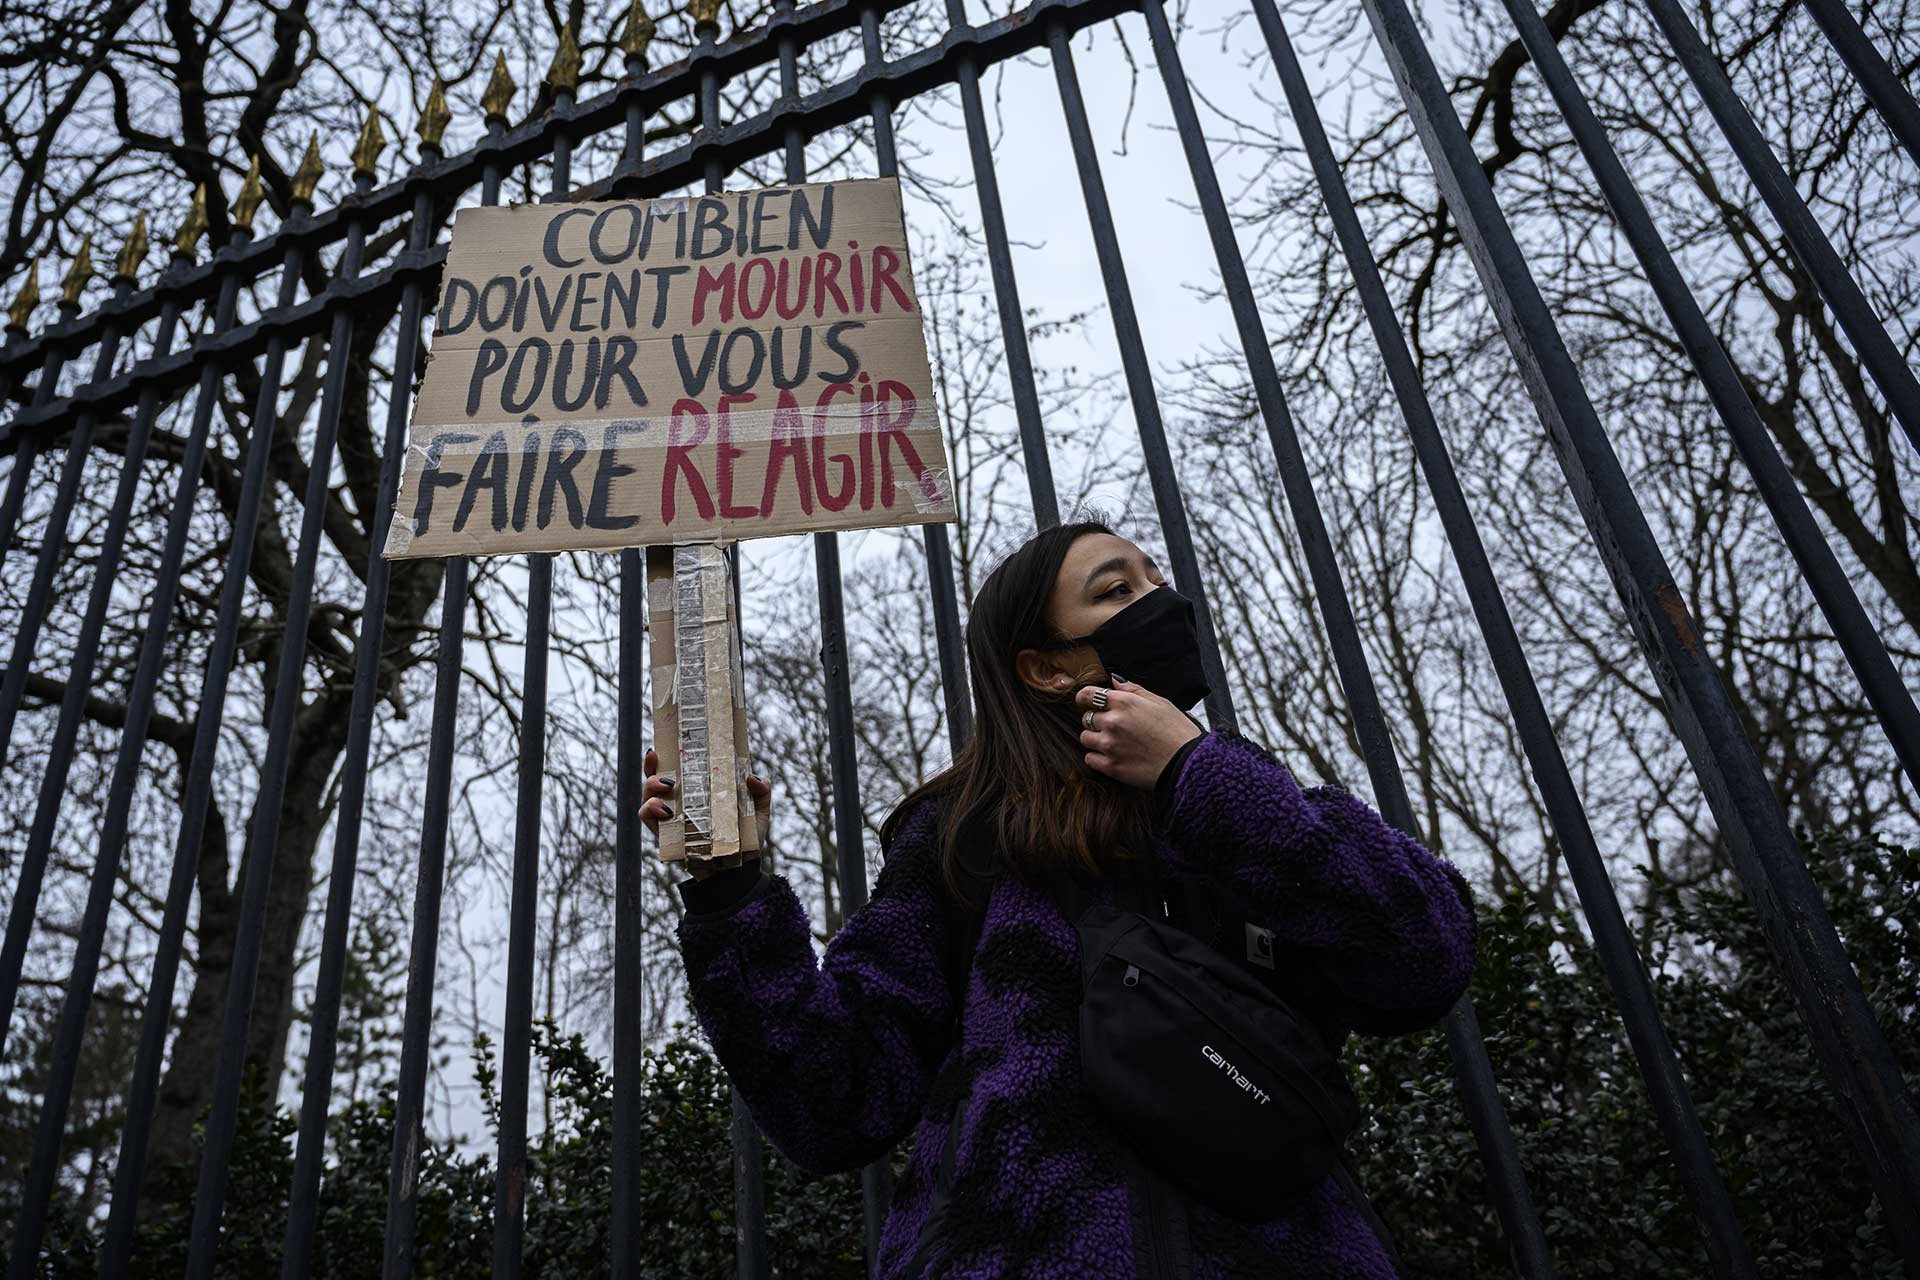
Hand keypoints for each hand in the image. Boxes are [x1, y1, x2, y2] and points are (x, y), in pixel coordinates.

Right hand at [642, 748, 774, 879]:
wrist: (737, 870)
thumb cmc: (744, 838)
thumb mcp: (757, 812)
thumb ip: (761, 793)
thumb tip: (752, 778)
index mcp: (697, 790)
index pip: (677, 767)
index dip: (666, 754)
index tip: (662, 744)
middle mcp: (679, 801)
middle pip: (655, 777)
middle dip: (652, 767)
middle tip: (663, 763)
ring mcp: (669, 817)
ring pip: (647, 795)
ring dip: (652, 786)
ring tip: (669, 787)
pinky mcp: (663, 834)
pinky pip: (646, 817)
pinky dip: (650, 810)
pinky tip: (666, 811)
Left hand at [1074, 676, 1202, 789]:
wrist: (1187, 763)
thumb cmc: (1177, 731)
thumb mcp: (1160, 702)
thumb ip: (1133, 690)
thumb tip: (1114, 681)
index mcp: (1124, 703)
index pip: (1086, 695)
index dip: (1085, 699)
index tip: (1087, 703)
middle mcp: (1113, 722)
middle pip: (1086, 718)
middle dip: (1096, 721)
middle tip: (1113, 727)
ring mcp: (1110, 745)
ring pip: (1085, 738)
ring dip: (1095, 739)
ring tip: (1113, 742)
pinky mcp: (1111, 767)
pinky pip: (1089, 759)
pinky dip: (1097, 758)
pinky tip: (1113, 756)